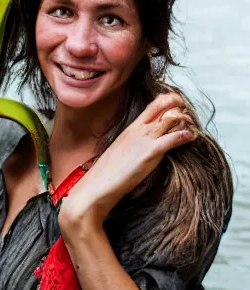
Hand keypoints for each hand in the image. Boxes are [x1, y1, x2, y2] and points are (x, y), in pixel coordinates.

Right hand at [62, 92, 198, 224]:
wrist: (97, 187)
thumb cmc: (107, 174)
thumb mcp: (120, 152)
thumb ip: (133, 144)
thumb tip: (144, 147)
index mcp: (130, 129)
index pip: (152, 105)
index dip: (168, 102)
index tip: (178, 108)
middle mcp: (137, 130)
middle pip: (162, 105)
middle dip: (178, 104)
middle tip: (187, 112)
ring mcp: (144, 140)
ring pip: (170, 118)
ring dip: (186, 120)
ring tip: (192, 128)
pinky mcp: (150, 153)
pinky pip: (173, 138)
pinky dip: (185, 135)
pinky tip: (192, 137)